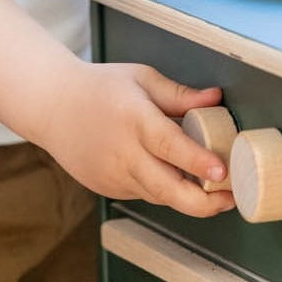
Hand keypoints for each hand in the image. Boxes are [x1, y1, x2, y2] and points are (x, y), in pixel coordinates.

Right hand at [36, 63, 237, 217]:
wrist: (51, 106)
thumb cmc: (99, 88)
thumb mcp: (141, 79)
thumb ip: (180, 94)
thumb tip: (216, 99)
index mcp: (134, 119)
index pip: (170, 146)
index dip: (198, 162)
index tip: (222, 172)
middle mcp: (122, 152)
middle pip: (166, 189)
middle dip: (202, 203)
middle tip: (230, 200)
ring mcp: (113, 174)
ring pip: (159, 196)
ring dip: (188, 198)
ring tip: (214, 191)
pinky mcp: (107, 187)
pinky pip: (144, 194)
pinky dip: (163, 190)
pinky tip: (177, 180)